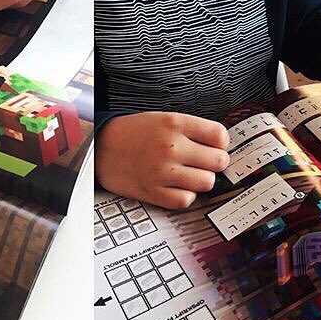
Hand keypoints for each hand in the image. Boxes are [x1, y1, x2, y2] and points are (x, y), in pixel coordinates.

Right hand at [95, 112, 230, 209]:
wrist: (99, 148)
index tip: (212, 147)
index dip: (219, 143)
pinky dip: (184, 195)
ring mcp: (162, 171)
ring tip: (186, 174)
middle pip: (219, 161)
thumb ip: (191, 130)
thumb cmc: (132, 133)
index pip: (220, 136)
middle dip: (212, 163)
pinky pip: (187, 200)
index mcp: (174, 123)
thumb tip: (221, 147)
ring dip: (200, 180)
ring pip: (207, 182)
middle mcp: (171, 146)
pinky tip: (175, 186)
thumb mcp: (161, 119)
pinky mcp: (154, 191)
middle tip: (200, 162)